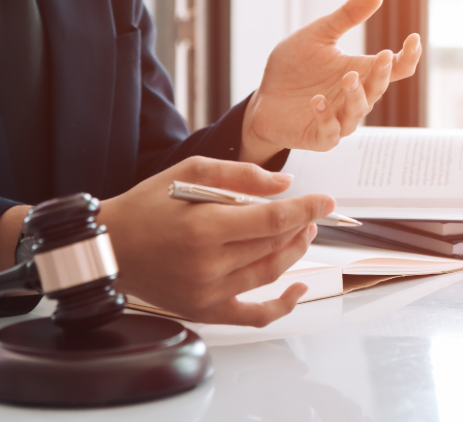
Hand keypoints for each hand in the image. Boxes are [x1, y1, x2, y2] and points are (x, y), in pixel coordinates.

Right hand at [97, 156, 334, 325]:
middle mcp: (208, 264)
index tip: (327, 201)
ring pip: (270, 272)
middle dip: (301, 226)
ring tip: (303, 234)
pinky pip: (254, 316)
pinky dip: (282, 305)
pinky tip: (301, 288)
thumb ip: (241, 175)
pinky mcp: (205, 310)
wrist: (109, 247)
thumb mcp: (190, 171)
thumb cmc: (148, 205)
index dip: (307, 209)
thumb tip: (286, 185)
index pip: (274, 219)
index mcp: (204, 227)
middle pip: (275, 245)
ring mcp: (207, 293)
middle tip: (311, 214)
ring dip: (294, 252)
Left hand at [241, 0, 421, 162]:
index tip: (413, 39)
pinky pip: (329, 131)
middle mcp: (355, 97)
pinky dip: (326, 117)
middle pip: (379, 88)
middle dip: (381, 74)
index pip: (395, 68)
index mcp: (360, 72)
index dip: (408, 56)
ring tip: (348, 78)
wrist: (264, 99)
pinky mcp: (319, 136)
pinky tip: (317, 101)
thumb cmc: (294, 68)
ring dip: (356, 96)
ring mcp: (339, 119)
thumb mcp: (318, 36)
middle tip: (381, 56)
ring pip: (358, 112)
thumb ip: (347, 17)